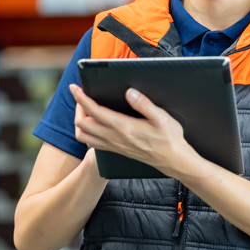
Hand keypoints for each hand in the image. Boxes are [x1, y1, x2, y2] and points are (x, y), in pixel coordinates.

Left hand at [69, 84, 196, 177]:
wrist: (173, 160)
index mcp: (124, 127)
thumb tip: (129, 92)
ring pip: (83, 136)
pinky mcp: (116, 150)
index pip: (94, 111)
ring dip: (80, 122)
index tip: (75, 88)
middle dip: (78, 107)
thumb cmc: (169, 139)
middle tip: (82, 96)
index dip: (81, 98)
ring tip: (86, 110)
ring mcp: (114, 146)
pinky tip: (96, 125)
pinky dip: (87, 132)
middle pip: (82, 124)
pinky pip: (92, 143)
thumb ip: (144, 104)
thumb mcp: (162, 117)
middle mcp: (115, 138)